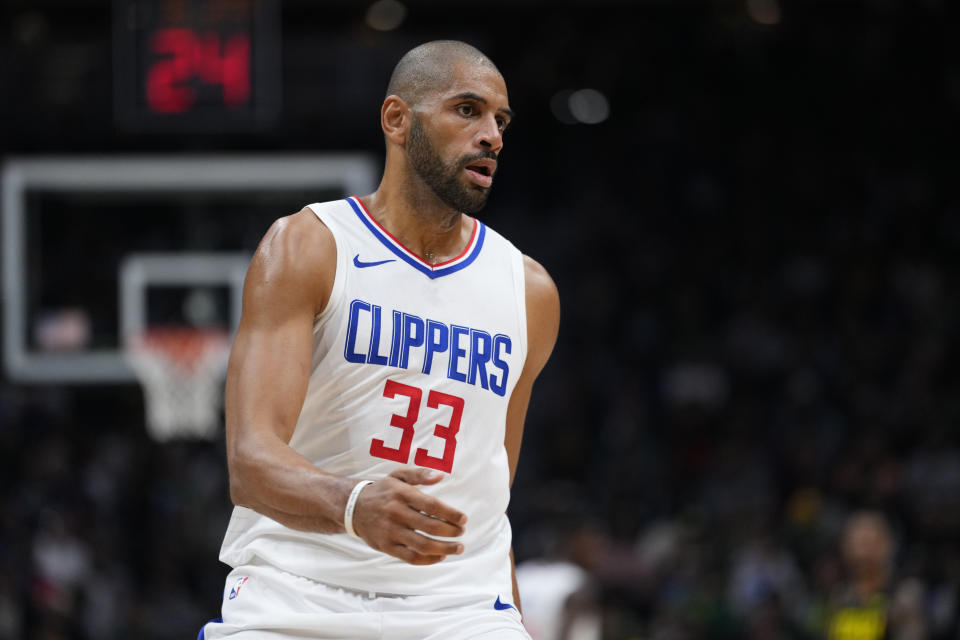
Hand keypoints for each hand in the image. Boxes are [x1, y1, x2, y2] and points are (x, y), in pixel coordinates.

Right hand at [350, 467, 467, 564]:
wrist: (352, 507)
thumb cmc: (382, 491)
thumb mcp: (398, 476)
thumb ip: (420, 474)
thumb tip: (441, 476)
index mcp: (402, 494)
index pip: (432, 505)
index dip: (451, 514)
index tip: (463, 519)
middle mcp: (396, 513)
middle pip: (430, 527)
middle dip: (451, 532)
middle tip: (462, 532)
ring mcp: (391, 531)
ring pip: (423, 545)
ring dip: (445, 549)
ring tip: (458, 548)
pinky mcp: (386, 547)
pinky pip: (410, 557)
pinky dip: (428, 560)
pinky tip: (440, 556)